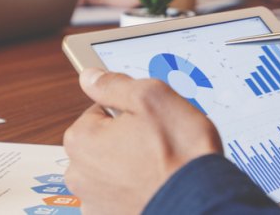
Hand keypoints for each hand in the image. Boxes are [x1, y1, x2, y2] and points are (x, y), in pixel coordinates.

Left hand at [63, 69, 221, 212]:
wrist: (201, 202)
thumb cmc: (179, 152)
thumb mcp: (152, 98)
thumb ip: (115, 84)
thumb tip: (90, 76)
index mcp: (81, 140)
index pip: (99, 110)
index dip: (127, 111)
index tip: (147, 118)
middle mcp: (79, 174)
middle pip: (103, 140)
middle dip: (127, 138)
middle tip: (158, 140)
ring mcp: (94, 201)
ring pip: (112, 168)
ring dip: (131, 164)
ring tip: (161, 164)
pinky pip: (120, 193)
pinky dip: (136, 188)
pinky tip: (157, 183)